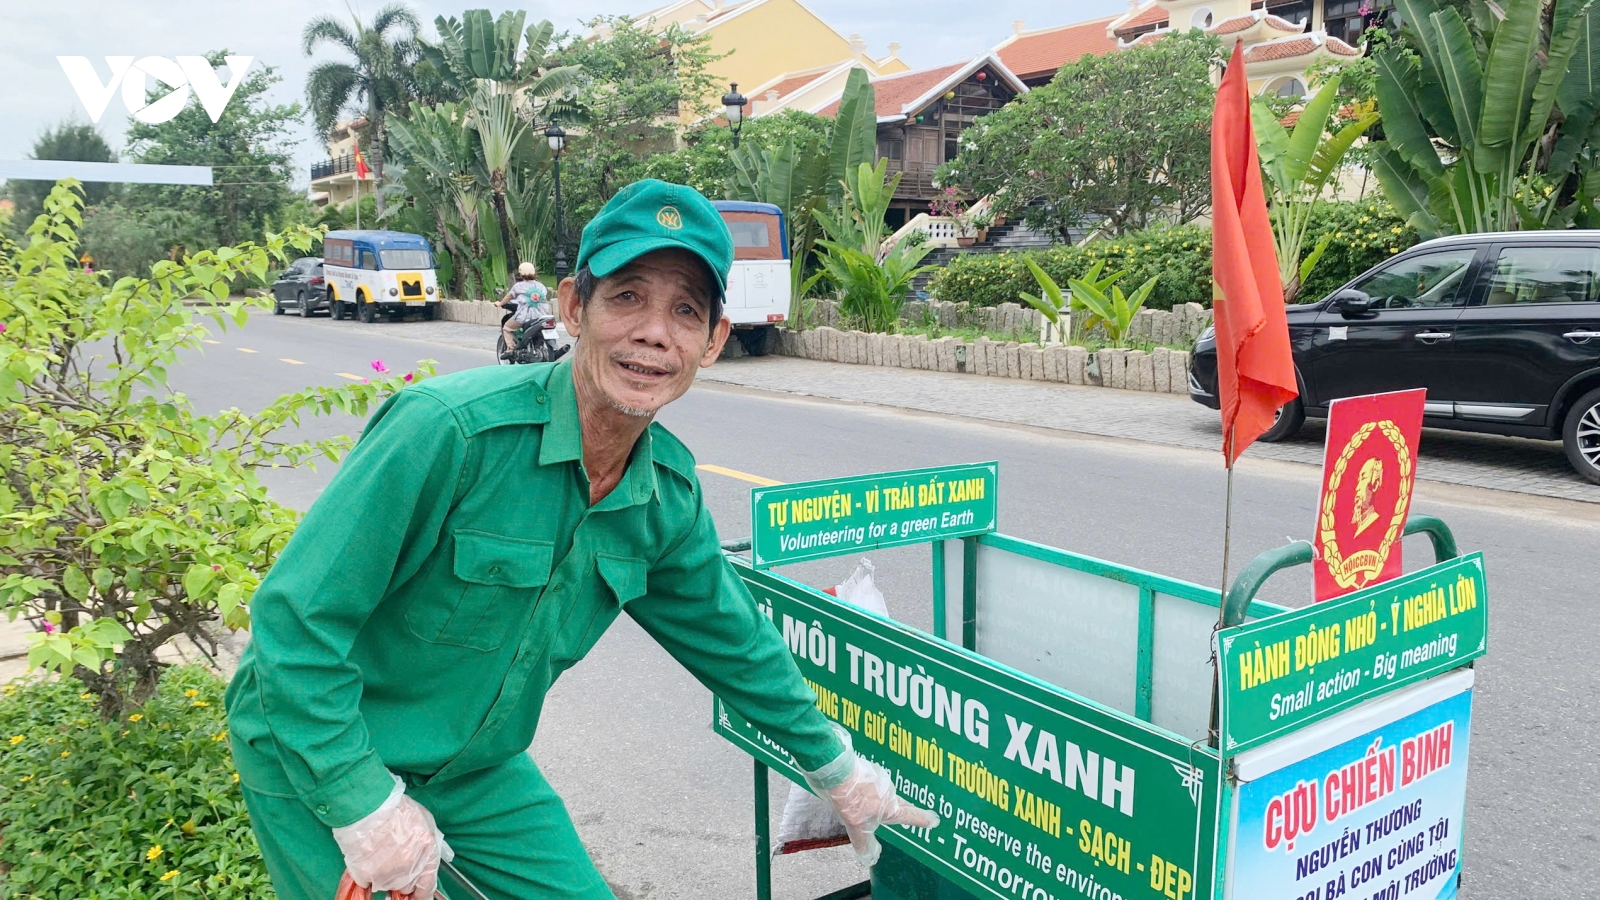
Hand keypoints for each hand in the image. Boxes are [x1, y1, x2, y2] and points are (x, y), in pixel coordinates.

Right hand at [330, 774, 453, 897]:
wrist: (368, 806)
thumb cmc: (396, 809)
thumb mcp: (425, 821)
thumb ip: (432, 842)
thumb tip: (439, 856)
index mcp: (427, 854)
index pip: (427, 887)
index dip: (422, 892)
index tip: (418, 894)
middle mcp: (409, 869)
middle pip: (407, 887)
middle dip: (403, 877)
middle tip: (394, 858)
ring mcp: (387, 875)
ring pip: (387, 884)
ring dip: (385, 874)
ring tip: (380, 851)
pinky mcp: (366, 876)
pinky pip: (368, 882)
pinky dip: (367, 873)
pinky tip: (368, 855)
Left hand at [805, 751, 939, 866]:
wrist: (837, 772)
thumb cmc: (850, 800)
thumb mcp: (856, 828)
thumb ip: (865, 843)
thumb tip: (870, 859)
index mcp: (890, 808)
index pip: (911, 816)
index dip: (922, 819)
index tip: (935, 820)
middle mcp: (890, 792)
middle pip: (901, 802)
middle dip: (907, 809)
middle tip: (914, 812)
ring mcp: (880, 778)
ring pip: (885, 791)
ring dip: (882, 797)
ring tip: (875, 803)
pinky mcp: (868, 769)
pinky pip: (873, 781)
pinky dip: (869, 787)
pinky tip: (859, 789)